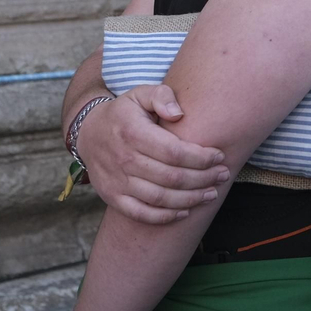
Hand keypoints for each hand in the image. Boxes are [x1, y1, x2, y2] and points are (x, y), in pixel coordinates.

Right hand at [78, 83, 230, 223]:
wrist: (88, 134)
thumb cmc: (123, 113)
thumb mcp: (139, 94)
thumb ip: (161, 96)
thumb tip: (178, 113)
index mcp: (133, 132)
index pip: (174, 152)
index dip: (200, 157)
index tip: (219, 156)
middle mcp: (124, 159)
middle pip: (171, 177)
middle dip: (203, 179)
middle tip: (222, 176)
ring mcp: (117, 181)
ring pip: (160, 198)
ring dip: (190, 199)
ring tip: (211, 194)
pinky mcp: (113, 197)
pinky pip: (141, 213)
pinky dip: (165, 217)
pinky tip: (185, 211)